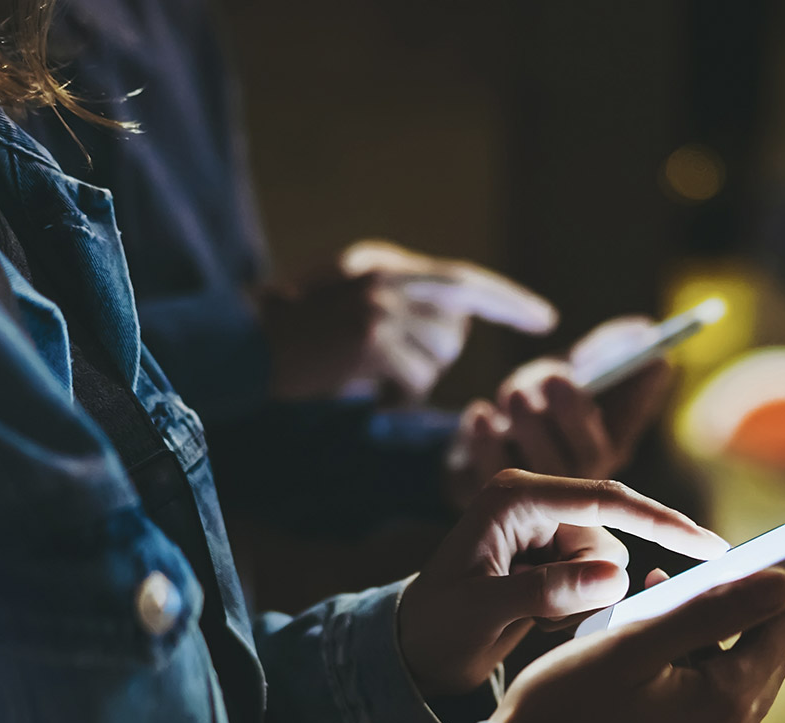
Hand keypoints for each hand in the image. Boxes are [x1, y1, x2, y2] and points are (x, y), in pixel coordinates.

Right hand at [260, 239, 555, 401]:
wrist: (239, 344)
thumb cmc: (291, 333)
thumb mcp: (346, 296)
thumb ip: (397, 300)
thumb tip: (456, 324)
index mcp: (384, 264)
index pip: (465, 279)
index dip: (508, 301)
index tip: (544, 318)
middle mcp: (387, 278)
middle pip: (455, 328)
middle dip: (435, 356)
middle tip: (387, 364)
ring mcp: (379, 306)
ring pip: (436, 359)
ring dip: (410, 379)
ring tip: (366, 373)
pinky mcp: (369, 340)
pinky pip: (411, 382)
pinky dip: (394, 396)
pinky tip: (362, 389)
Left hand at [398, 470, 728, 697]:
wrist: (412, 651)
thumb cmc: (435, 627)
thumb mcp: (483, 612)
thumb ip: (547, 591)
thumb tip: (617, 576)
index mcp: (515, 495)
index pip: (607, 499)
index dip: (664, 522)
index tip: (712, 548)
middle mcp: (535, 500)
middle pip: (611, 537)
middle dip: (595, 585)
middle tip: (546, 621)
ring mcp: (545, 526)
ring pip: (609, 562)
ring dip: (586, 600)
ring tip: (535, 622)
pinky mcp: (553, 552)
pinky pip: (598, 578)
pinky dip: (581, 605)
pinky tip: (538, 619)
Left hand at [445, 317, 672, 503]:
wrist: (479, 439)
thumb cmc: (533, 402)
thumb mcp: (564, 371)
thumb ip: (602, 351)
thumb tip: (644, 328)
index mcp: (608, 441)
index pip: (635, 420)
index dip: (645, 392)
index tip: (654, 356)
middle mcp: (583, 476)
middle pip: (588, 457)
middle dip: (573, 413)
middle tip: (556, 377)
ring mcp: (543, 500)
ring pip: (542, 470)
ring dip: (530, 426)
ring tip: (514, 393)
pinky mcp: (499, 506)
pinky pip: (495, 477)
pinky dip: (486, 443)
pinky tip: (479, 413)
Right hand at [492, 567, 784, 722]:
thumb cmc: (565, 707)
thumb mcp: (636, 643)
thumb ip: (713, 610)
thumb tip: (784, 583)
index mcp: (723, 706)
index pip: (781, 630)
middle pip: (763, 657)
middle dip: (748, 608)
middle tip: (726, 566)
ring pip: (735, 682)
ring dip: (714, 638)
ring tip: (663, 597)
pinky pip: (708, 710)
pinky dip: (696, 672)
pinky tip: (655, 650)